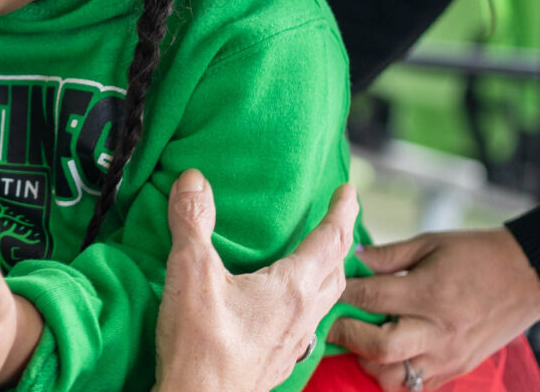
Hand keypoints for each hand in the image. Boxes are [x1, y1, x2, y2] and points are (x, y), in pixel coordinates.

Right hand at [155, 169, 358, 391]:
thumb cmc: (200, 346)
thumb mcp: (190, 272)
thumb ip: (193, 222)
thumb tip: (194, 179)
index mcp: (292, 289)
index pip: (329, 240)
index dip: (341, 212)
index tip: (349, 191)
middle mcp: (302, 315)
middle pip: (336, 271)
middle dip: (340, 242)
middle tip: (338, 221)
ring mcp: (293, 342)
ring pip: (326, 301)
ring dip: (328, 275)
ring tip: (319, 261)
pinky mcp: (278, 361)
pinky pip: (308, 325)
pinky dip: (308, 305)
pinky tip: (288, 310)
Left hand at [328, 228, 539, 389]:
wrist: (530, 275)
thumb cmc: (478, 254)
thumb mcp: (430, 243)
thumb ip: (387, 255)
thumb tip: (349, 258)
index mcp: (430, 293)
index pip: (370, 298)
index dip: (340, 293)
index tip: (325, 288)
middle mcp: (438, 331)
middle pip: (378, 347)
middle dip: (347, 336)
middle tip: (332, 324)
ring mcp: (448, 356)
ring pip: (394, 378)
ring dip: (369, 362)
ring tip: (362, 342)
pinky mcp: (457, 369)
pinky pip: (416, 387)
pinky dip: (394, 377)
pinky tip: (387, 357)